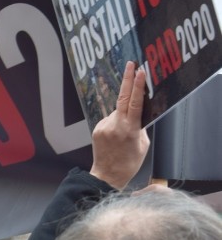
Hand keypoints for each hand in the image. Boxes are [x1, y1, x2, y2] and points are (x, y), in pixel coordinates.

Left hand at [89, 61, 150, 189]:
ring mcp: (103, 126)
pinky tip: (115, 136)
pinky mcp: (96, 129)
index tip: (140, 71)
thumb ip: (140, 126)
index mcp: (130, 130)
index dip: (138, 86)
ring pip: (117, 112)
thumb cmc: (129, 162)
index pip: (135, 103)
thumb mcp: (143, 144)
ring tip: (123, 134)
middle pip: (122, 98)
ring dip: (122, 115)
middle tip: (130, 63)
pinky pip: (109, 119)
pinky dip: (115, 122)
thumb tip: (137, 112)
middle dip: (127, 79)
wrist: (107, 175)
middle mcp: (114, 125)